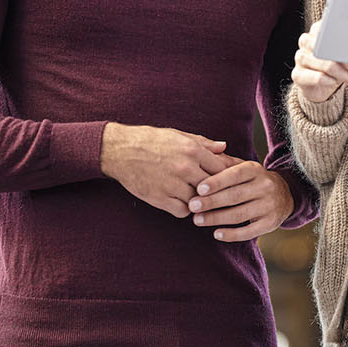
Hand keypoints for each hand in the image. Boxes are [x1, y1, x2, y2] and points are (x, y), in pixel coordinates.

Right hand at [101, 124, 238, 217]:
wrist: (120, 150)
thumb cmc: (151, 140)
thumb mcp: (179, 135)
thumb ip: (203, 143)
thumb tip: (224, 147)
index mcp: (192, 150)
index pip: (222, 168)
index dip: (226, 176)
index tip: (227, 180)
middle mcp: (185, 167)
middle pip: (213, 187)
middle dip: (216, 191)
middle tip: (216, 194)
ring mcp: (172, 184)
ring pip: (199, 202)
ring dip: (200, 202)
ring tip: (197, 199)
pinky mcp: (160, 198)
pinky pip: (183, 211)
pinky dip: (184, 209)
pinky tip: (181, 202)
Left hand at [188, 161, 294, 242]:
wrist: (284, 194)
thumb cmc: (253, 180)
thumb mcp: (243, 167)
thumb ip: (224, 163)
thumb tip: (203, 157)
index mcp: (255, 170)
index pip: (235, 175)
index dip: (217, 182)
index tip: (199, 189)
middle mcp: (265, 186)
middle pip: (235, 195)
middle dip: (212, 202)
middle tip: (192, 206)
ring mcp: (269, 206)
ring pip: (240, 214)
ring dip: (216, 218)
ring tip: (197, 220)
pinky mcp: (270, 223)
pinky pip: (249, 232)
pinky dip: (232, 234)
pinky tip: (216, 234)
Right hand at [292, 19, 347, 104]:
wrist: (320, 85)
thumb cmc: (335, 65)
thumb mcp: (344, 55)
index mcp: (317, 30)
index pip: (331, 31)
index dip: (346, 42)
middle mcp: (306, 41)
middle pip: (326, 47)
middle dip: (345, 60)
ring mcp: (300, 57)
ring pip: (323, 63)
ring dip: (340, 73)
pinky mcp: (297, 74)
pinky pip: (316, 77)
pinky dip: (328, 80)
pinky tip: (334, 82)